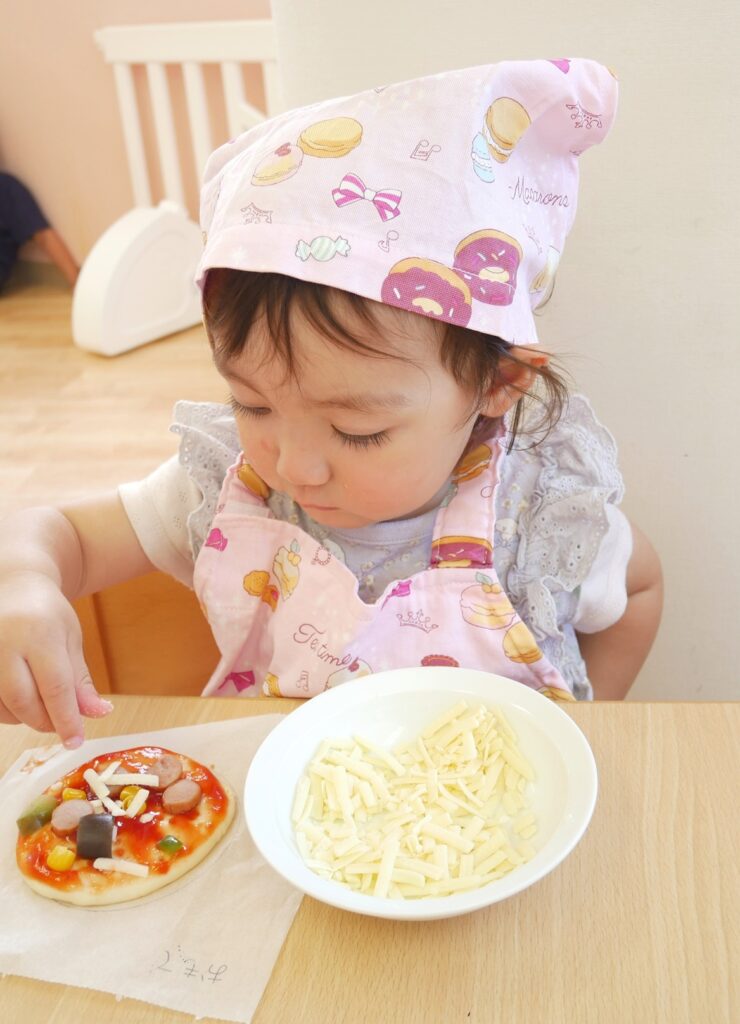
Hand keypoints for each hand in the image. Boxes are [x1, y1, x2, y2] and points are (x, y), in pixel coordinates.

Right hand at [0, 570, 112, 746]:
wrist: (13, 585)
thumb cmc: (46, 614)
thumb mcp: (71, 639)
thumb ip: (80, 680)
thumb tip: (97, 714)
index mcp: (39, 633)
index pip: (55, 687)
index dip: (67, 719)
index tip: (75, 740)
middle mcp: (5, 642)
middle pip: (24, 701)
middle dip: (46, 721)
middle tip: (61, 724)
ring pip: (3, 707)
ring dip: (26, 718)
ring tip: (42, 706)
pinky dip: (7, 712)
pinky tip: (20, 701)